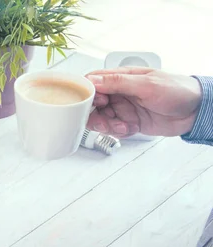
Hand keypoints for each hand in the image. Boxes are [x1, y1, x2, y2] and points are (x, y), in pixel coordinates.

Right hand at [86, 67, 202, 137]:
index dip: (88, 93)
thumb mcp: (146, 84)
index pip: (93, 82)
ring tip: (121, 126)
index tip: (96, 102)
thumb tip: (94, 81)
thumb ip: (118, 82)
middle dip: (95, 114)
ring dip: (107, 125)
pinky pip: (114, 130)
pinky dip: (119, 132)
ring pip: (101, 119)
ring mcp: (123, 108)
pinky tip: (131, 128)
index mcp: (121, 77)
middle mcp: (119, 93)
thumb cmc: (177, 90)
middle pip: (93, 104)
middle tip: (106, 119)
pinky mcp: (129, 122)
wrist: (196, 111)